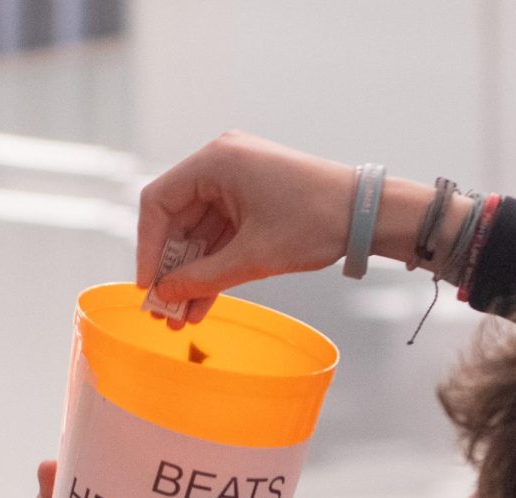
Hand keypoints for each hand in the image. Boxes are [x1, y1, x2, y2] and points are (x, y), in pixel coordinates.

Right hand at [136, 131, 356, 323]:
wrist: (367, 215)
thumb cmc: (315, 223)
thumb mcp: (254, 256)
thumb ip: (203, 277)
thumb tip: (165, 295)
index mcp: (215, 161)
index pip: (158, 203)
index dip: (147, 248)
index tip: (147, 287)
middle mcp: (222, 163)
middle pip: (178, 220)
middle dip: (171, 269)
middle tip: (163, 312)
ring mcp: (239, 180)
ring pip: (202, 232)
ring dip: (193, 274)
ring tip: (183, 318)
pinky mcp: (255, 199)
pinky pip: (224, 234)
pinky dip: (215, 265)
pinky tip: (204, 302)